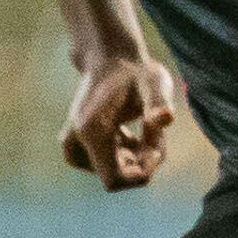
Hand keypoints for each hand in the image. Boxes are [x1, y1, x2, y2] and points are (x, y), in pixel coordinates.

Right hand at [61, 55, 180, 190]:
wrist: (111, 57)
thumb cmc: (137, 71)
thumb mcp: (155, 84)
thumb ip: (160, 103)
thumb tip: (166, 118)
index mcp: (92, 132)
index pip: (114, 181)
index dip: (140, 173)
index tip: (157, 148)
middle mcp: (75, 141)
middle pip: (114, 177)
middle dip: (140, 163)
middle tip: (155, 133)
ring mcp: (71, 144)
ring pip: (110, 171)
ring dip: (133, 158)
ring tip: (146, 131)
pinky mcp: (74, 143)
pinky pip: (103, 164)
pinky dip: (123, 154)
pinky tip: (135, 134)